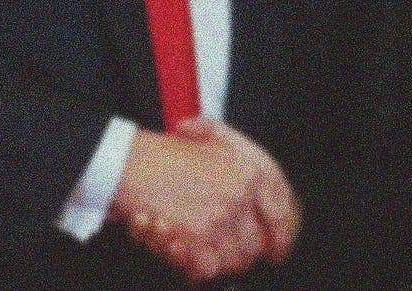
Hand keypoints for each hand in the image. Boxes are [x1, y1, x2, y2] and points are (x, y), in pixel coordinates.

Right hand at [111, 127, 269, 281]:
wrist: (130, 162)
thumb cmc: (167, 152)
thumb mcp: (218, 141)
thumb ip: (245, 162)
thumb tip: (266, 199)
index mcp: (252, 172)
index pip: (281, 216)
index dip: (279, 240)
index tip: (275, 251)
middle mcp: (241, 195)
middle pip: (255, 245)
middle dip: (241, 255)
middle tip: (224, 251)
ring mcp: (219, 218)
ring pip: (233, 261)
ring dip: (218, 263)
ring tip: (201, 251)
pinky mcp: (196, 237)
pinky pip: (208, 269)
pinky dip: (196, 269)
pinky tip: (186, 254)